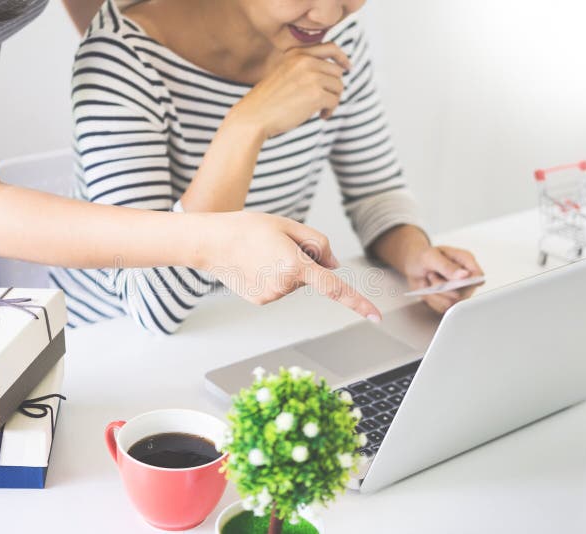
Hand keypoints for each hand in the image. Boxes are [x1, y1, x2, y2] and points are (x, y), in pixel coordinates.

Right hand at [203, 211, 381, 321]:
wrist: (210, 243)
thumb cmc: (247, 228)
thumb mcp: (287, 225)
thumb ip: (318, 243)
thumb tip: (334, 265)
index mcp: (295, 265)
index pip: (335, 288)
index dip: (358, 302)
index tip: (375, 316)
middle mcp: (284, 286)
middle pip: (310, 275)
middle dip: (302, 261)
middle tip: (275, 245)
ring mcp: (271, 296)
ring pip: (294, 282)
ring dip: (286, 268)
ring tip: (261, 254)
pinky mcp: (261, 301)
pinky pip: (279, 288)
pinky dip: (272, 277)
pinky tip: (254, 266)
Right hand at [231, 43, 350, 138]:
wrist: (254, 116)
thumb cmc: (268, 100)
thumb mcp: (284, 73)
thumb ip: (305, 67)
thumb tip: (337, 73)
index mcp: (297, 53)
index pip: (330, 47)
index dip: (342, 58)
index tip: (348, 67)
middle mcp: (305, 61)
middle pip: (337, 71)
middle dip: (335, 87)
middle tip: (327, 102)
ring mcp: (311, 76)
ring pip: (338, 86)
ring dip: (333, 100)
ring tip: (322, 111)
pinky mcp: (316, 94)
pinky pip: (334, 101)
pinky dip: (330, 111)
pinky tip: (321, 116)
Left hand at [404, 245, 483, 313]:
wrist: (413, 266)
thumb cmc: (423, 256)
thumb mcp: (431, 257)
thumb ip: (446, 266)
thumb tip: (464, 275)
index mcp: (466, 261)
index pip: (479, 276)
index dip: (470, 283)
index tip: (454, 281)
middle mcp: (466, 277)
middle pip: (464, 294)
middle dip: (443, 287)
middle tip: (431, 274)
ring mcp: (460, 290)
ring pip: (452, 303)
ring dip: (435, 294)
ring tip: (430, 280)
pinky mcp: (451, 300)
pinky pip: (443, 308)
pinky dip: (432, 300)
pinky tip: (429, 290)